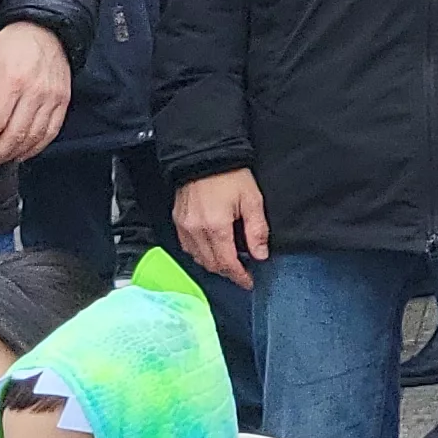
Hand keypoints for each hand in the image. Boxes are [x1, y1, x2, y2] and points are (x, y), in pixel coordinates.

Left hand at [0, 20, 72, 173]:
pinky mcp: (63, 101)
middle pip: (15, 134)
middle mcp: (35, 92)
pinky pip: (51, 132)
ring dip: (14, 154)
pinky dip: (36, 148)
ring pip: (34, 137)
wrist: (46, 30)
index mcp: (12, 81)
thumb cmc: (10, 46)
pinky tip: (21, 154)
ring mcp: (52, 98)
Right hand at [175, 168, 270, 288]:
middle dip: (228, 272)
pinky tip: (211, 249)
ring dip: (214, 264)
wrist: (204, 155)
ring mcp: (184, 226)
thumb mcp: (252, 200)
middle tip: (242, 273)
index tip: (248, 282)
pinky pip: (187, 247)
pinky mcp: (177, 220)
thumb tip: (260, 255)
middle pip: (211, 264)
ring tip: (229, 262)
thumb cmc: (231, 175)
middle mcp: (196, 231)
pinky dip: (200, 253)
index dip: (239, 276)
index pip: (227, 263)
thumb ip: (256, 230)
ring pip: (198, 258)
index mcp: (216, 227)